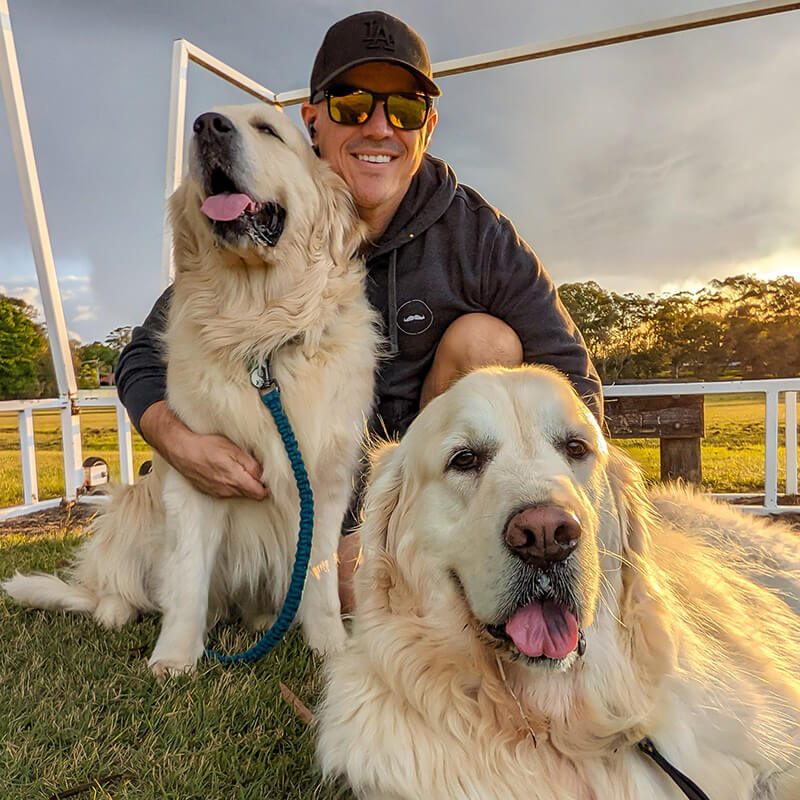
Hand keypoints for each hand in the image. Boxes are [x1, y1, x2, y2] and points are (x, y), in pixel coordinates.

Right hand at [139, 401, 269, 499]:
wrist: (181, 450)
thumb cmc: (207, 446)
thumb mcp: (234, 450)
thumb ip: (251, 465)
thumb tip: (265, 475)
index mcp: (236, 480)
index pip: (261, 493)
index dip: (269, 487)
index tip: (273, 478)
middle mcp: (228, 490)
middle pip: (252, 494)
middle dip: (259, 486)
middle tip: (261, 471)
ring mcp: (218, 492)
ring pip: (240, 493)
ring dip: (246, 485)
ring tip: (245, 469)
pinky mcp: (210, 491)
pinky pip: (228, 492)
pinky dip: (233, 485)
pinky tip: (230, 472)